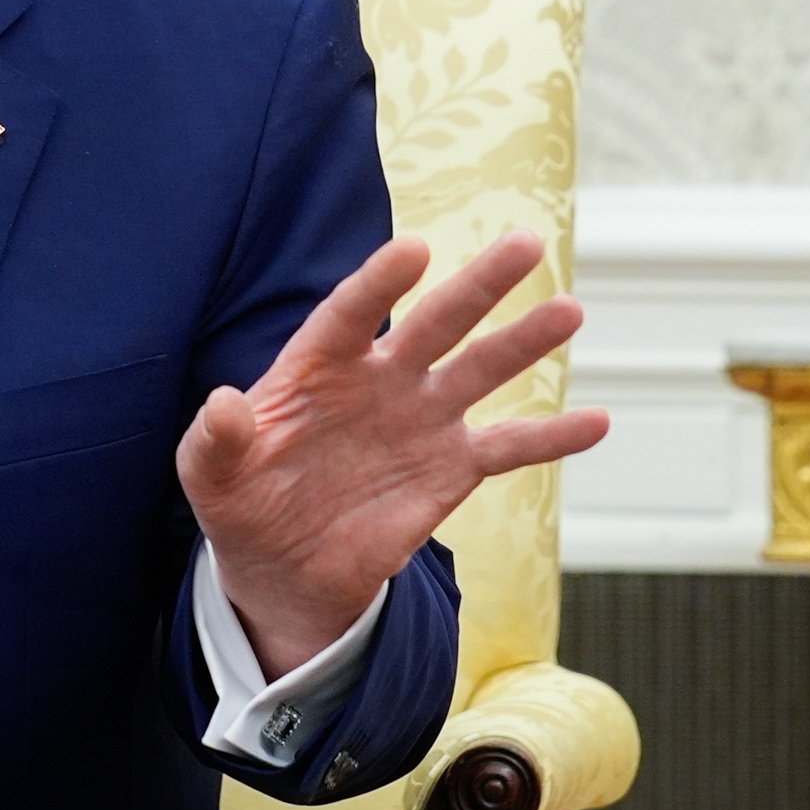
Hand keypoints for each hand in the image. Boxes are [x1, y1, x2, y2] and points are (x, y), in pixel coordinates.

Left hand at [179, 231, 608, 678]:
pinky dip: (553, 437)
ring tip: (570, 310)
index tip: (414, 250)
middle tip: (526, 243)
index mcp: (319, 365)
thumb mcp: (210, 476)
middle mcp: (380, 379)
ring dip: (525, 342)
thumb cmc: (242, 501)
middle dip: (478, 285)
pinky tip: (598, 422)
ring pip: (481, 370)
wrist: (283, 566)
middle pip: (435, 322)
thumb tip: (224, 404)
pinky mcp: (450, 468)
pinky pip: (509, 448)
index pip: (352, 312)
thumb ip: (217, 439)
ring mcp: (421, 419)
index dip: (380, 282)